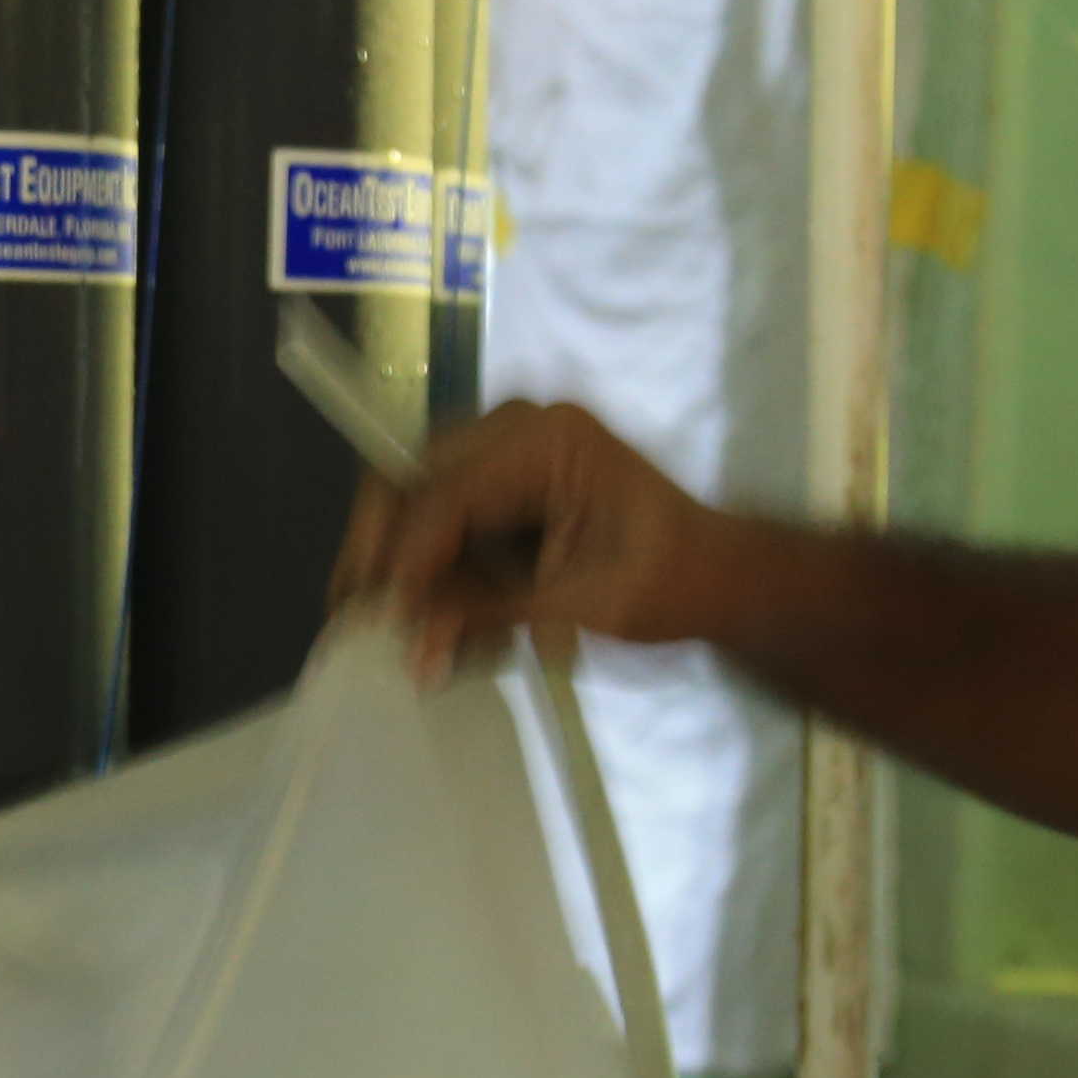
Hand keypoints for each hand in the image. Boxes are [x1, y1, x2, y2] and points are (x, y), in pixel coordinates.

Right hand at [330, 399, 733, 682]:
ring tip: (416, 636)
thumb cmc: (673, 585)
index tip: (382, 617)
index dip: (406, 558)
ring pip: (422, 505)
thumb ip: (490, 612)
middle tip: (357, 616)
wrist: (720, 581)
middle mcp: (517, 432)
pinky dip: (442, 577)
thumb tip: (412, 646)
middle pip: (414, 481)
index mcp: (546, 439)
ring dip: (413, 572)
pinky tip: (450, 629)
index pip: (446, 491)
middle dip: (385, 553)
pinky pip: (449, 525)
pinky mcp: (507, 489)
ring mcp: (509, 457)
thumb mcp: (581, 603)